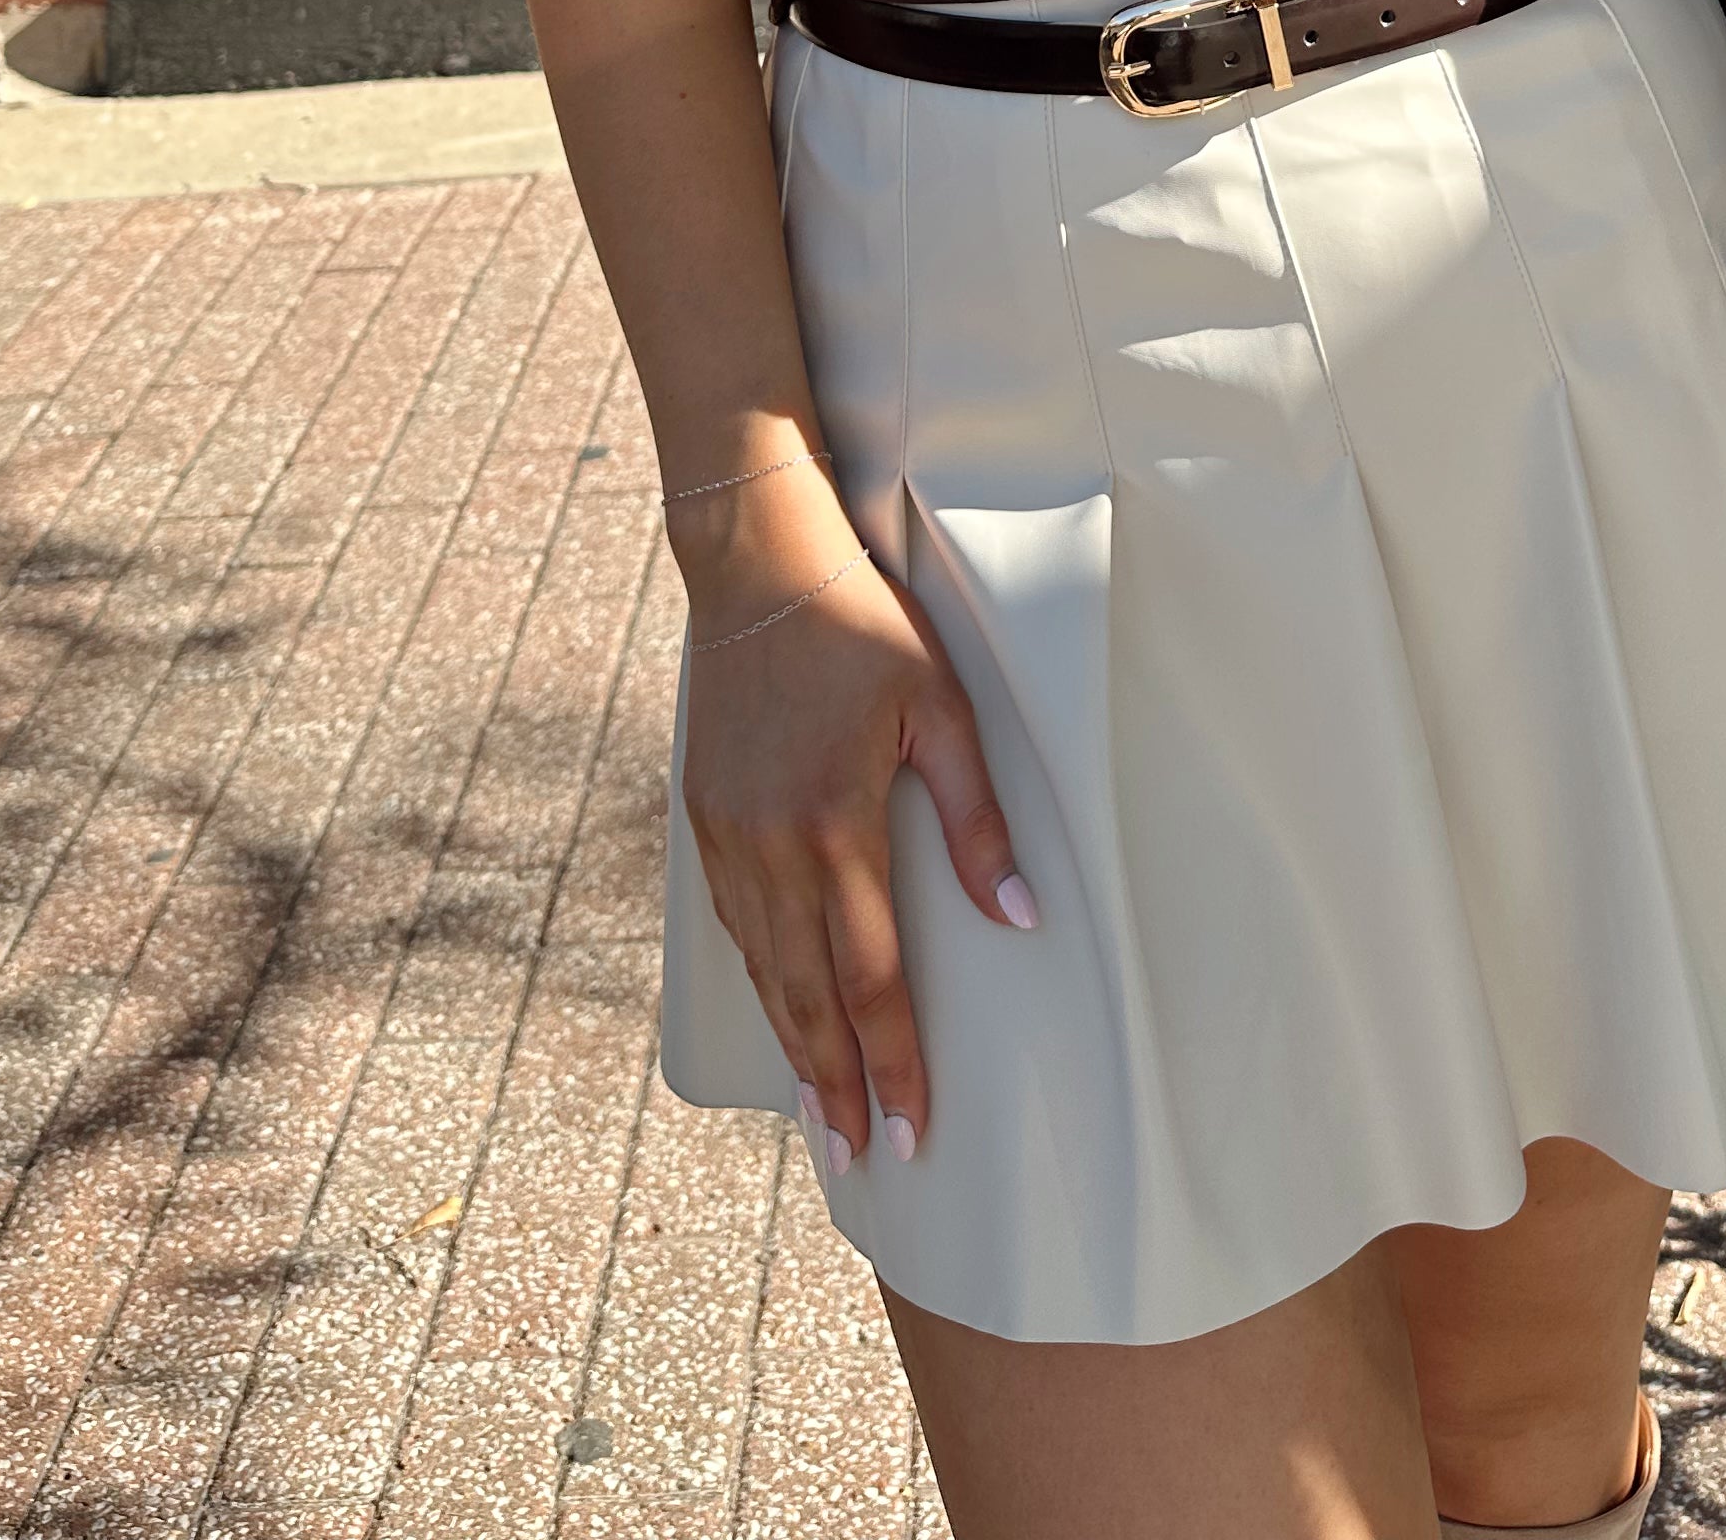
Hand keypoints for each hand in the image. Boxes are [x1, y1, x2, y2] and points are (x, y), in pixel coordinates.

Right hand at [676, 473, 1032, 1173]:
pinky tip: (779, 1010)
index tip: (911, 1131)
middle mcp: (773, 849)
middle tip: (857, 1158)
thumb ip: (978, 817)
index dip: (895, 1061)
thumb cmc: (862, 627)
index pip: (873, 978)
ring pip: (763, 971)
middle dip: (836, 1086)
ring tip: (821, 1113)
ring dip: (795, 1047)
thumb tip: (1020, 914)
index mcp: (836, 829)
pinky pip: (735, 925)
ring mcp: (728, 837)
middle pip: (807, 999)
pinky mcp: (705, 817)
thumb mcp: (939, 708)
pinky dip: (758, 983)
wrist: (757, 566)